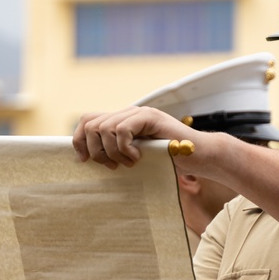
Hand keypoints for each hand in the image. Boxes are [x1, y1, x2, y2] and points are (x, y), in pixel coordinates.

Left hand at [72, 106, 192, 168]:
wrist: (199, 156)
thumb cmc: (170, 160)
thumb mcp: (136, 158)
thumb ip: (116, 153)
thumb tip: (88, 160)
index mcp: (122, 121)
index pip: (88, 120)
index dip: (79, 140)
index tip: (84, 160)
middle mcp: (128, 113)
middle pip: (91, 124)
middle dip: (95, 150)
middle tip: (112, 166)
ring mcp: (139, 113)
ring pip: (105, 128)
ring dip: (112, 151)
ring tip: (128, 163)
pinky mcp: (150, 117)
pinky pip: (122, 130)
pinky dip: (125, 148)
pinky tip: (138, 158)